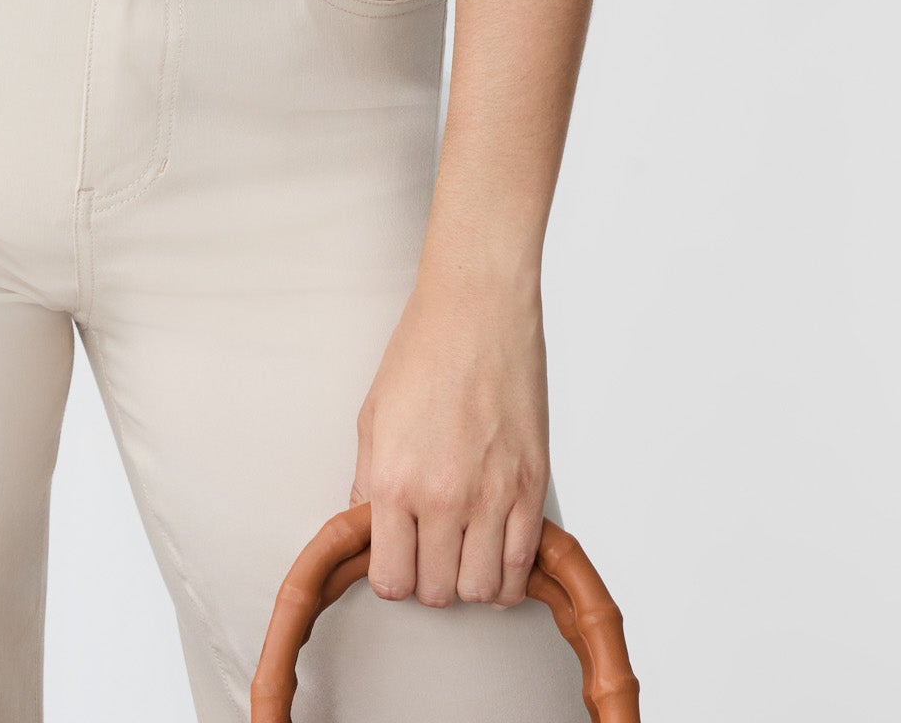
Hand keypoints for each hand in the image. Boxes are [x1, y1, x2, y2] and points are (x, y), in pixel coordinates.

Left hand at [350, 266, 548, 609]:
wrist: (478, 307)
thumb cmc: (425, 349)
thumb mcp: (373, 418)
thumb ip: (368, 484)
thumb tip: (369, 531)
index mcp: (393, 480)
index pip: (391, 580)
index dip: (394, 576)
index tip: (398, 559)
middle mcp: (442, 497)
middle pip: (437, 592)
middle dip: (430, 579)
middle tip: (430, 550)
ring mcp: (492, 494)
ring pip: (482, 590)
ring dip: (471, 581)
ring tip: (465, 552)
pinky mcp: (532, 485)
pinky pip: (522, 564)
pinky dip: (509, 574)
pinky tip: (497, 552)